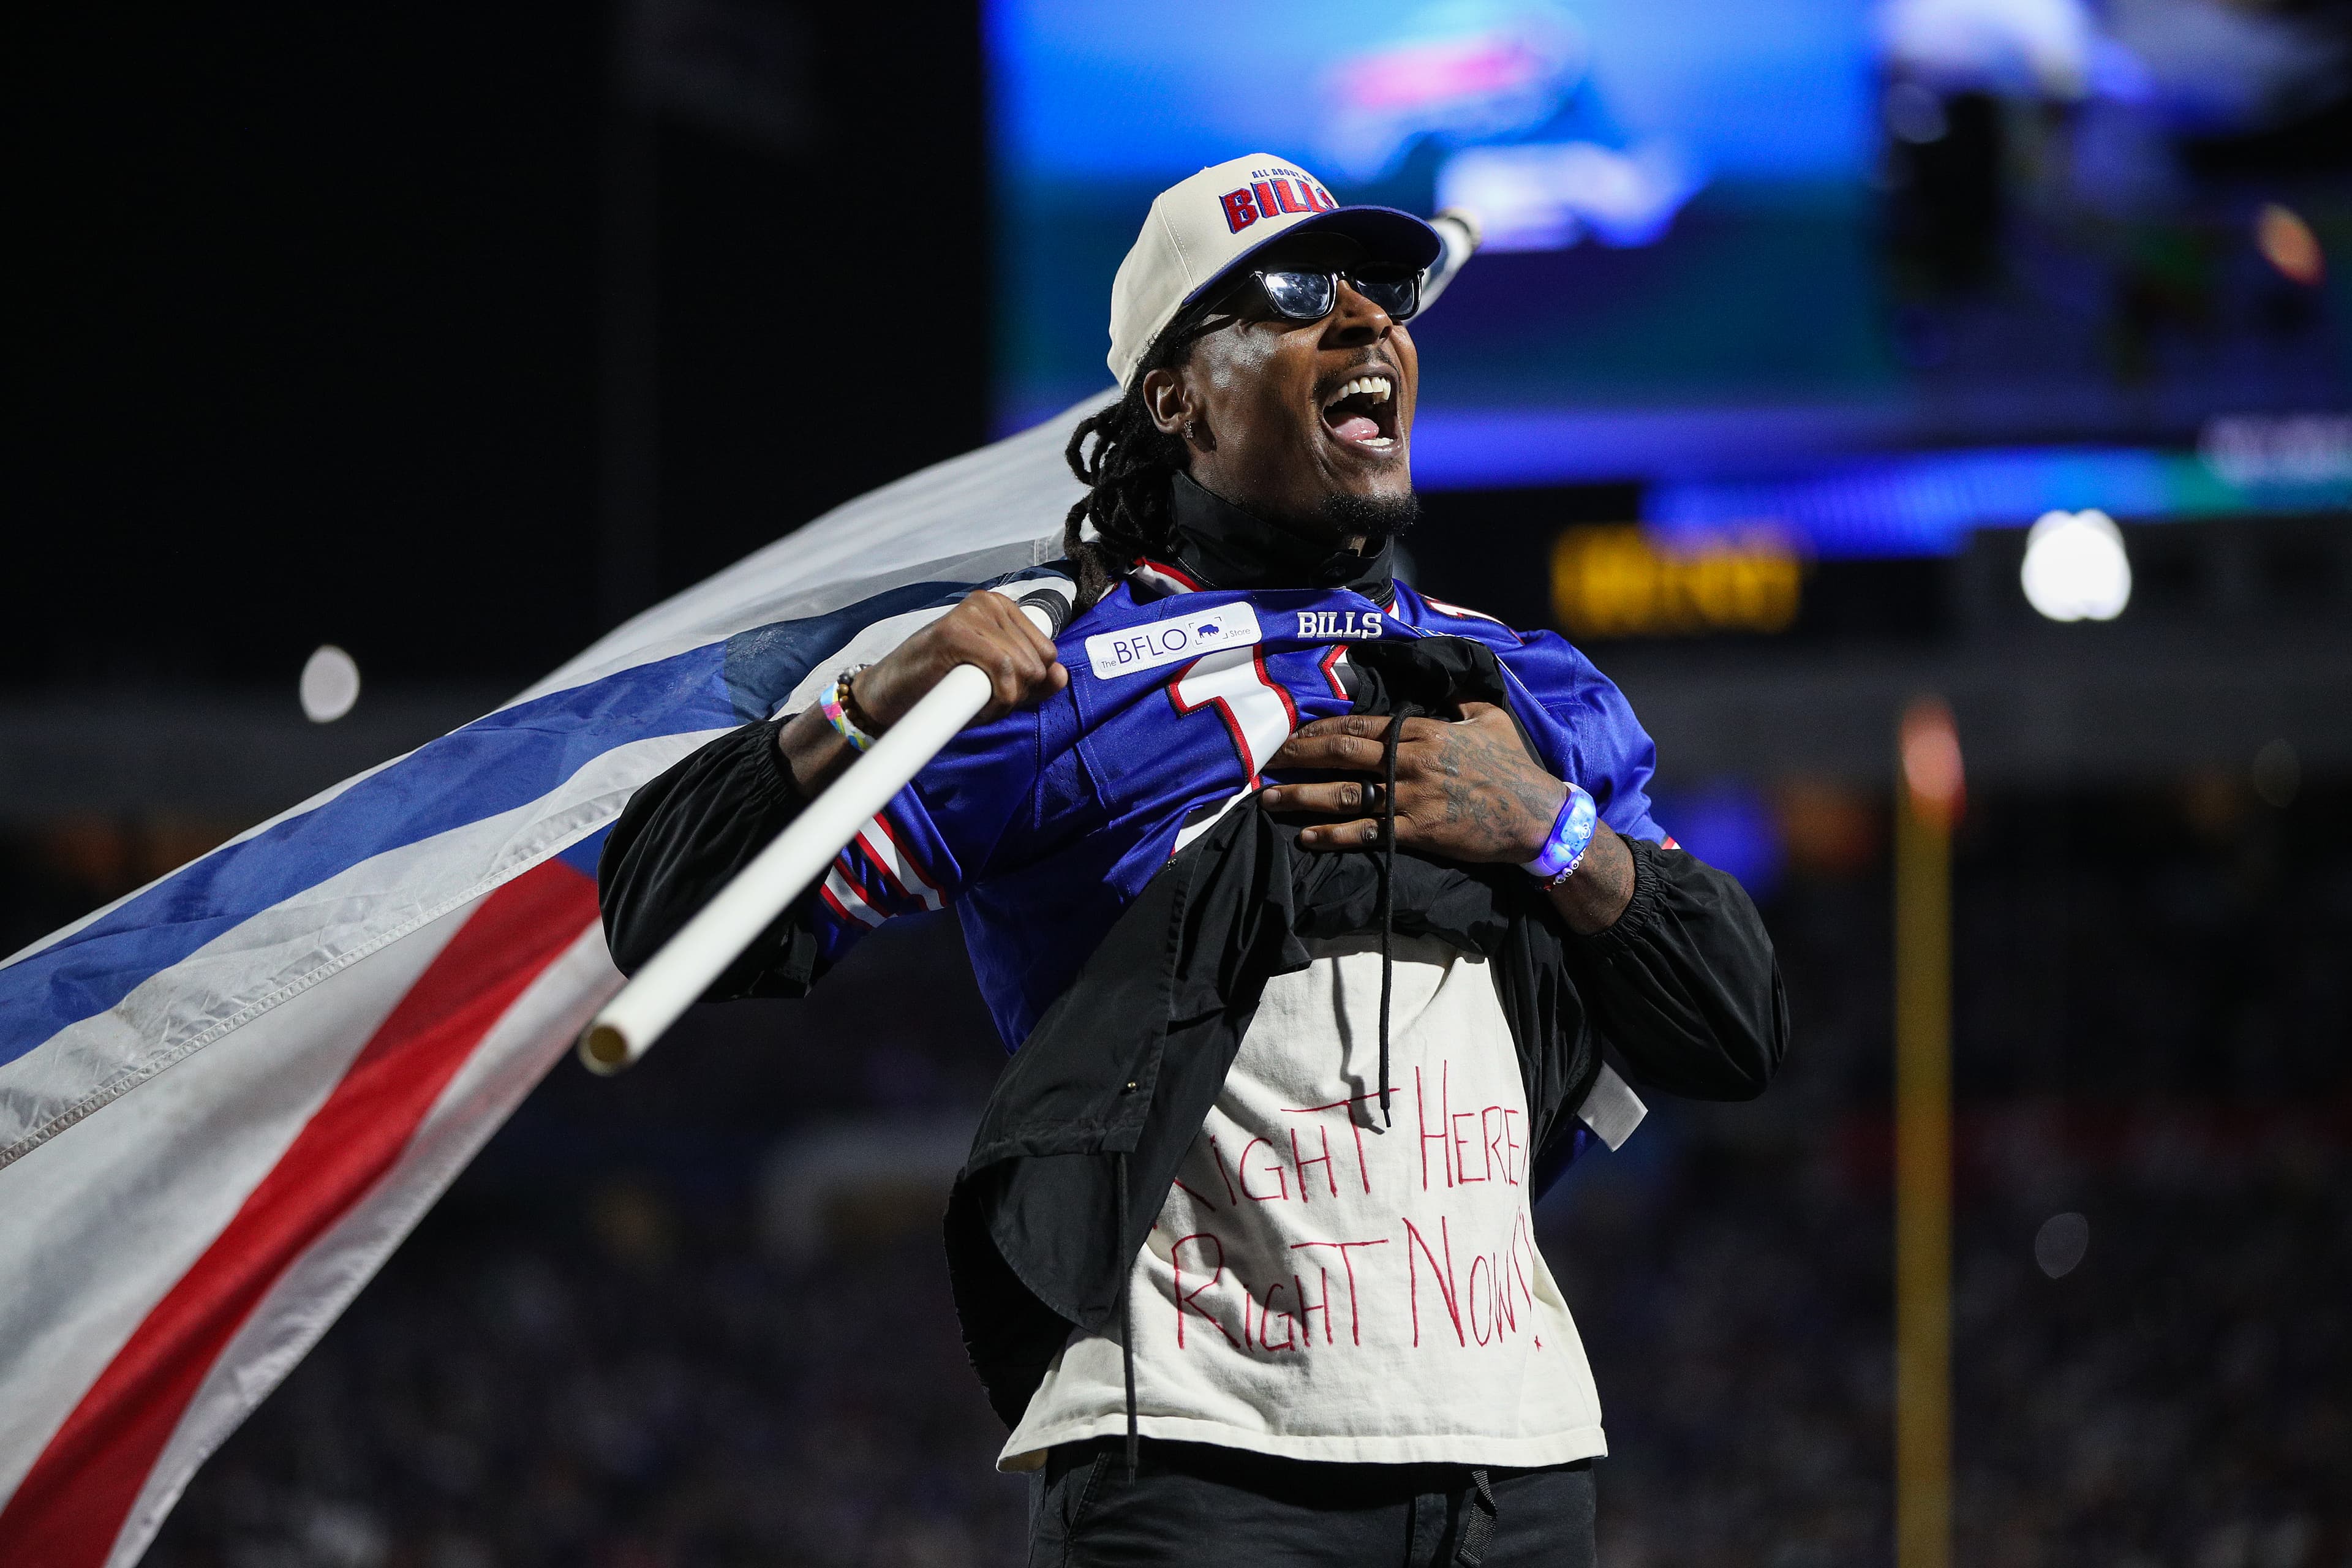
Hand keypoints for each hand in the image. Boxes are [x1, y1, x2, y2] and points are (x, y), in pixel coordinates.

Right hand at [847, 590, 1066, 729]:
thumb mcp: (996, 684)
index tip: (1000, 694)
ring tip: (974, 703)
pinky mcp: (955, 631)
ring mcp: (972, 613)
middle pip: (1040, 661)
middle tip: (983, 701)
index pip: (1047, 651)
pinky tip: (973, 705)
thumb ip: (1031, 680)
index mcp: (1002, 609)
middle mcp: (990, 603)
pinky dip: (996, 698)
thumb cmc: (940, 689)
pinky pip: (1003, 669)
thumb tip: (1061, 675)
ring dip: (1004, 701)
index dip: (1029, 684)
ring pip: (1024, 666)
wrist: (889, 698)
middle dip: (1018, 693)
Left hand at [1260, 702, 1565, 863]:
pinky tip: (1305, 836)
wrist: (1536, 816)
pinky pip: (1365, 833)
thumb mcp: (1488, 717)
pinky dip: (1332, 835)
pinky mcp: (1417, 832)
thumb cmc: (1514, 766)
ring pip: (1344, 793)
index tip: (1292, 731)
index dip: (1320, 729)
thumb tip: (1439, 684)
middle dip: (1298, 754)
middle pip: (1341, 753)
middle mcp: (1409, 761)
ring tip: (1268, 797)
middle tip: (1265, 757)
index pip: (1359, 725)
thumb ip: (1457, 700)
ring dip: (1301, 795)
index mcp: (1423, 731)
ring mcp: (1411, 798)